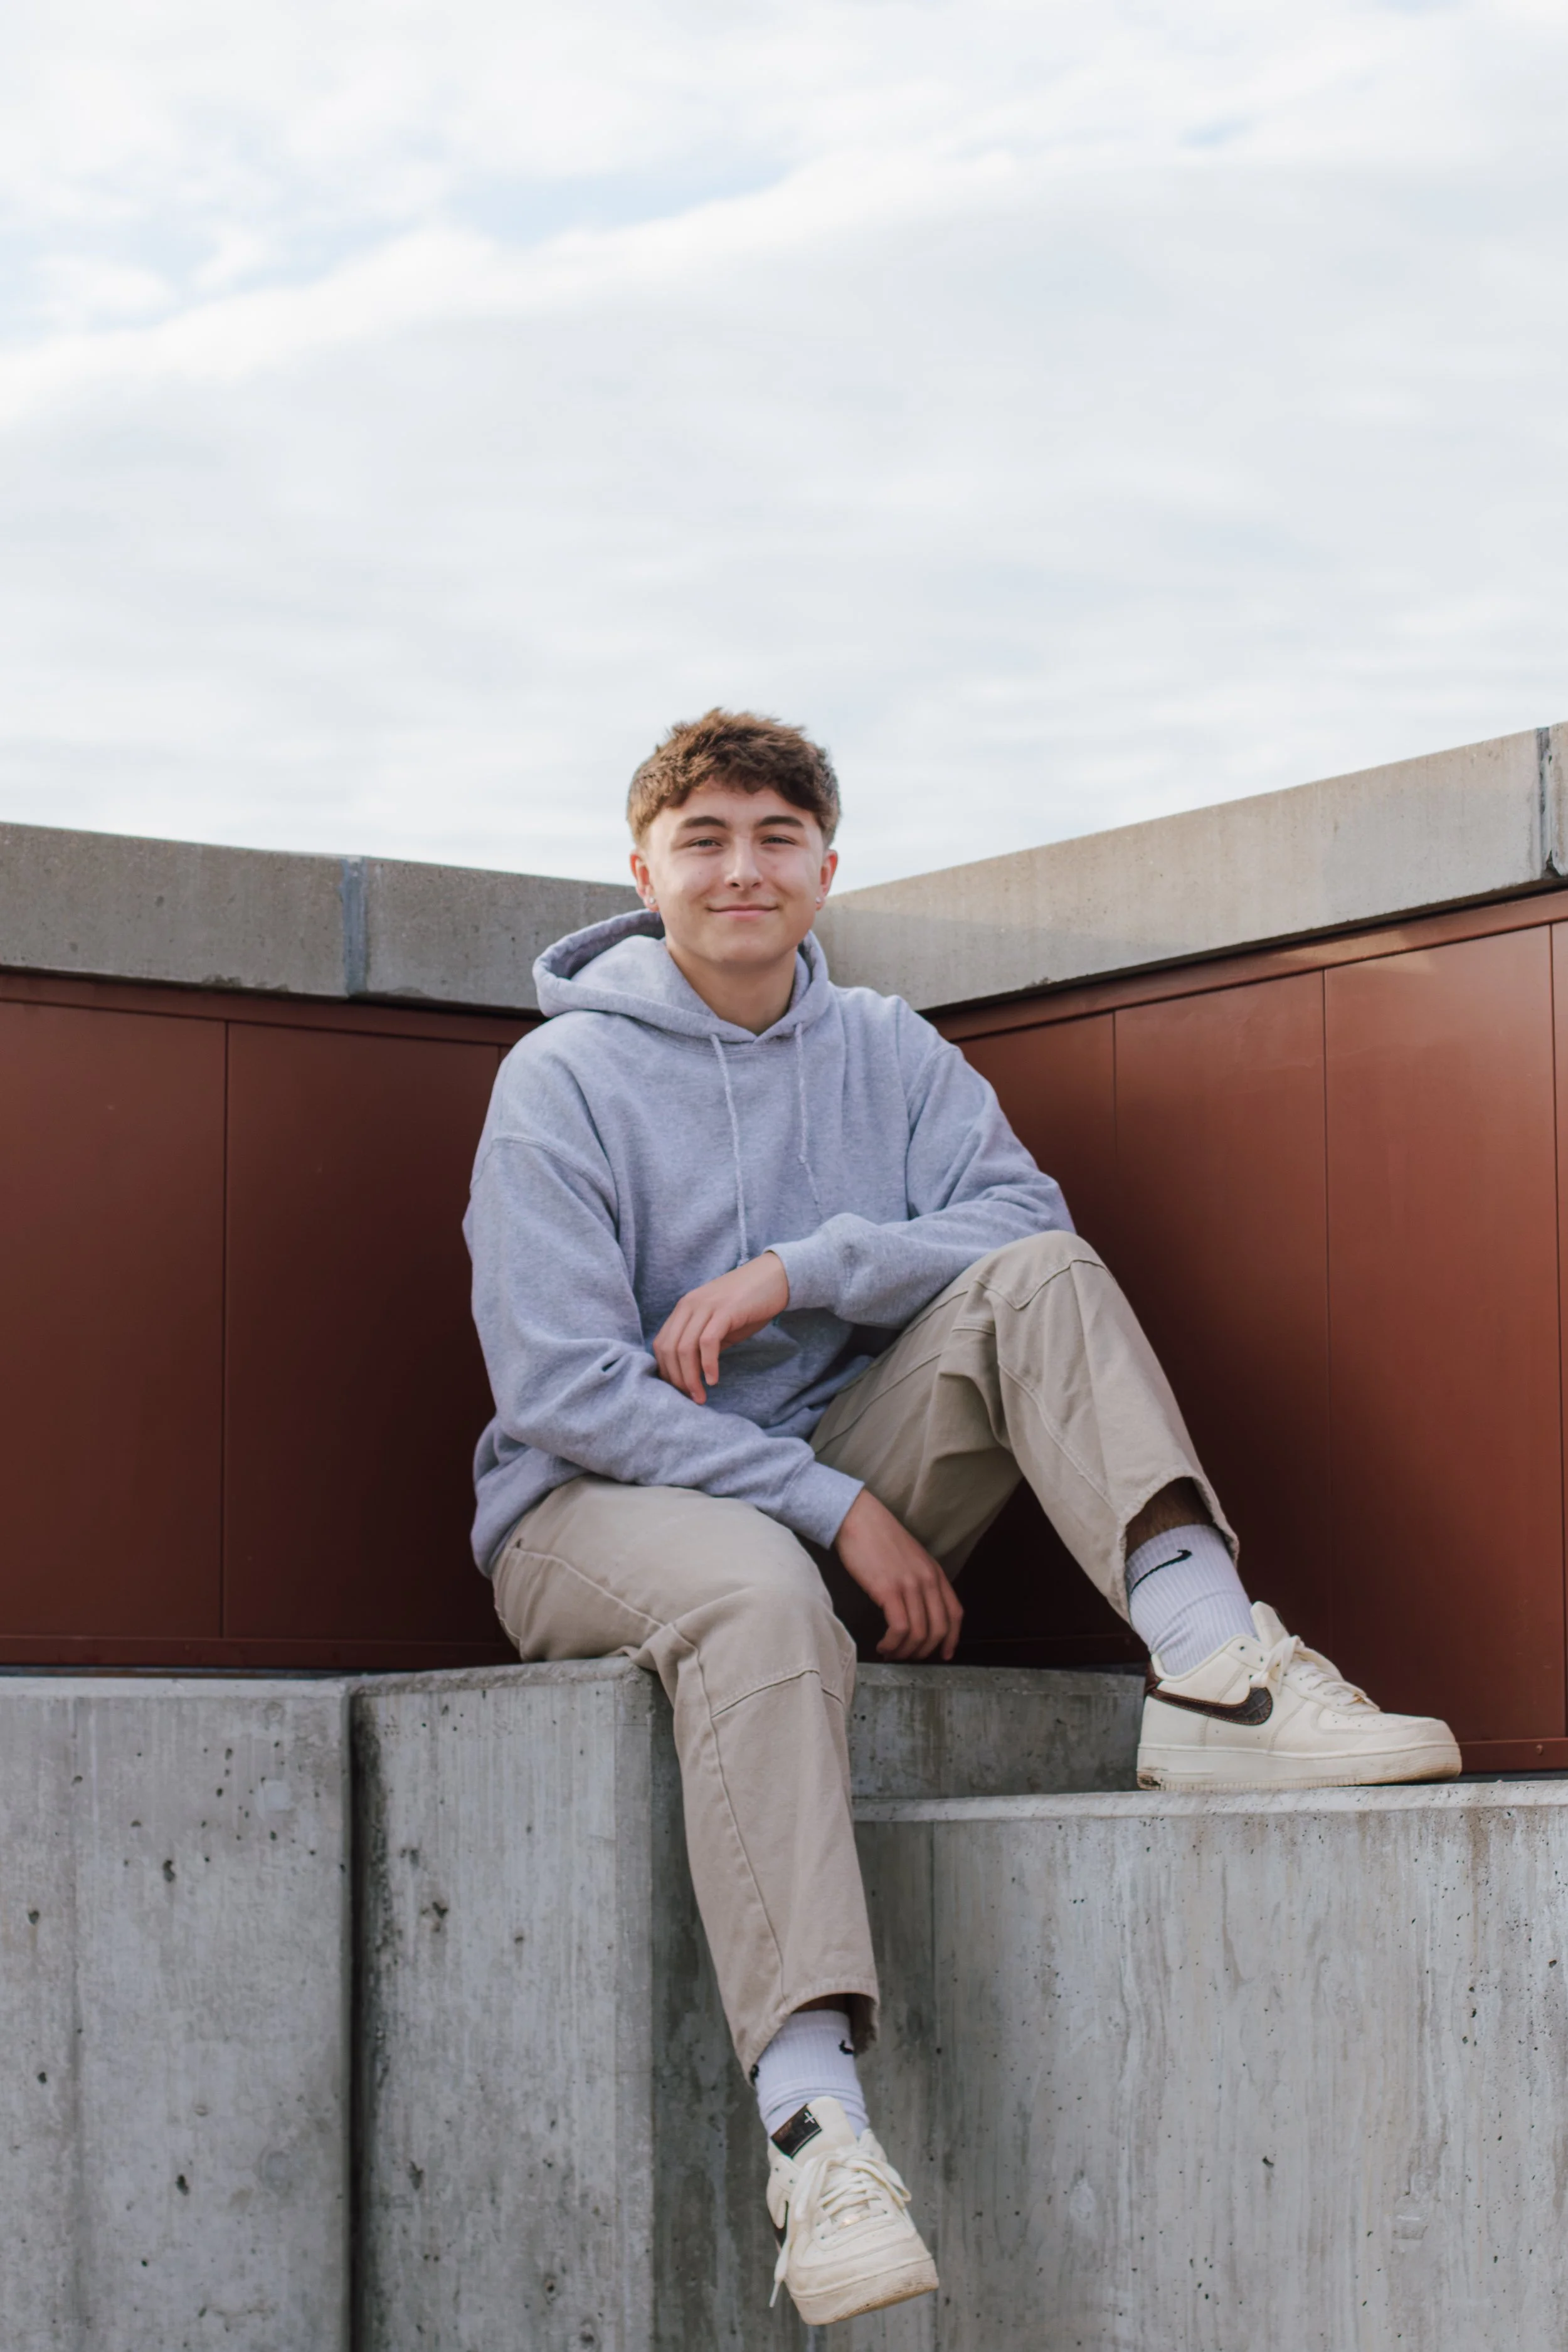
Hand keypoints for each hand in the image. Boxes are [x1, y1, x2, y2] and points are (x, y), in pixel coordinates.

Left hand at [652, 1251, 790, 1403]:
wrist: (775, 1277)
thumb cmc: (749, 1303)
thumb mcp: (720, 1323)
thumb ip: (704, 1342)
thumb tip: (693, 1371)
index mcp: (684, 1308)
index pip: (662, 1343)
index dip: (666, 1371)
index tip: (678, 1390)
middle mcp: (689, 1305)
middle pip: (669, 1349)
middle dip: (676, 1379)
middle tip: (690, 1397)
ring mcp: (706, 1306)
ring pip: (684, 1348)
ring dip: (690, 1378)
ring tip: (700, 1396)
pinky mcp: (725, 1310)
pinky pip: (707, 1343)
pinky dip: (708, 1365)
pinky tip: (714, 1380)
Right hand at [834, 1490, 963, 1661]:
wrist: (858, 1517)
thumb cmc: (879, 1537)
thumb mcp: (911, 1557)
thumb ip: (920, 1580)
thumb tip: (917, 1610)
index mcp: (935, 1572)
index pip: (955, 1614)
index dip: (952, 1639)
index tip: (945, 1654)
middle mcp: (927, 1580)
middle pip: (939, 1629)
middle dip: (925, 1651)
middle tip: (910, 1658)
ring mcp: (909, 1585)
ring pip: (919, 1633)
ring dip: (906, 1651)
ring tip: (891, 1653)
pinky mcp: (888, 1590)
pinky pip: (899, 1628)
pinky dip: (892, 1643)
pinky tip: (883, 1645)